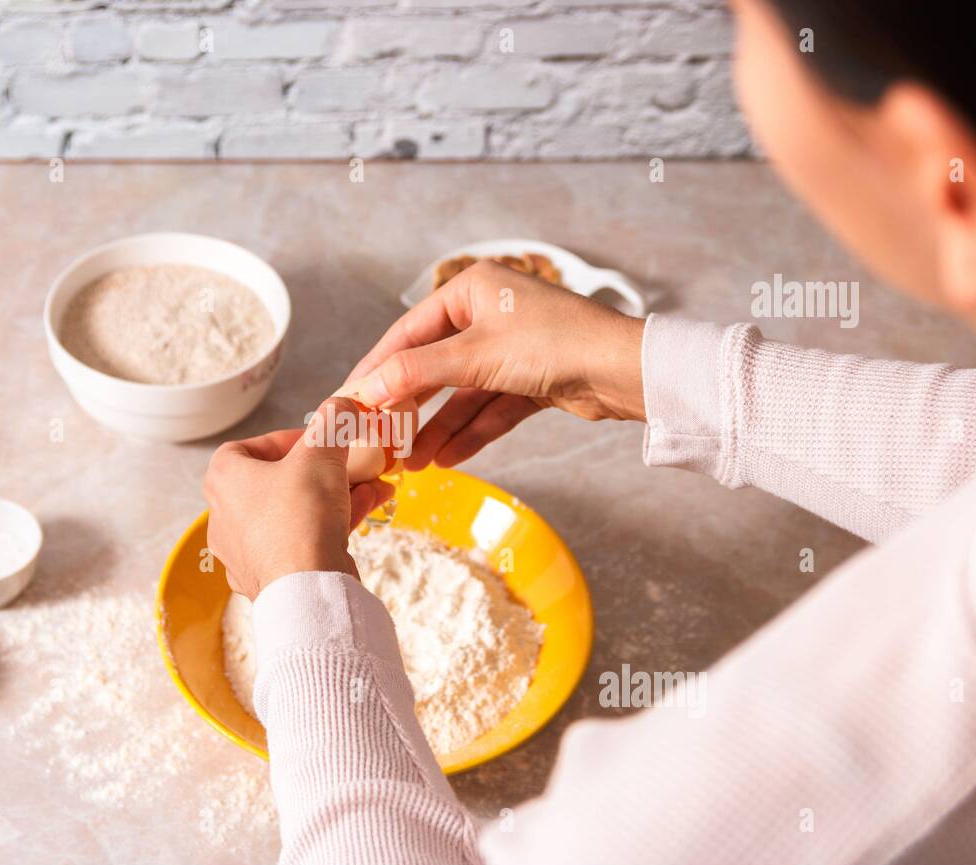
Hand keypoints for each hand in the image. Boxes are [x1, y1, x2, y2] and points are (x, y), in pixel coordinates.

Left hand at [203, 397, 395, 599]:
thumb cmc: (301, 517)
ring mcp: (247, 551)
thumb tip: (342, 404)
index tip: (320, 439)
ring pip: (295, 512)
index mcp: (223, 481)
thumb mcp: (322, 453)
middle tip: (350, 462)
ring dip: (335, 494)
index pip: (248, 446)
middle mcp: (226, 517)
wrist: (307, 591)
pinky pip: (302, 539)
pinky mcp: (271, 577)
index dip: (287, 439)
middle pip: (278, 480)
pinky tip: (369, 506)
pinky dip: (333, 522)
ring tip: (371, 483)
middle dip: (322, 469)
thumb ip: (332, 422)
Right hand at [345, 261, 646, 469]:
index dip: (377, 368)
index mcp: (472, 289)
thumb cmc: (554, 343)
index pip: (409, 332)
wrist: (625, 370)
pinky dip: (472, 432)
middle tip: (378, 437)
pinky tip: (447, 458)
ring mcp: (512, 348)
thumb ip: (416, 372)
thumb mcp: (474, 356)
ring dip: (439, 428)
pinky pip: (491, 407)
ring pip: (463, 393)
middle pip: (435, 365)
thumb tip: (366, 388)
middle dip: (410, 406)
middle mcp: (490, 314)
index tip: (350, 399)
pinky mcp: (532, 379)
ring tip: (410, 462)